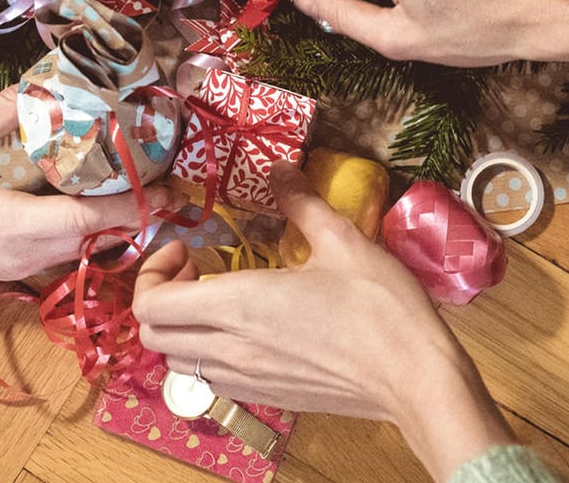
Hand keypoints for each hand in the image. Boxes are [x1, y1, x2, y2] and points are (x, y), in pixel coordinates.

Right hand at [0, 88, 173, 284]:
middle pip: (97, 240)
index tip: (165, 191)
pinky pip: (60, 256)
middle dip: (132, 215)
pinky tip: (85, 207)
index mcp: (18, 224)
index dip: (132, 206)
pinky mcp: (10, 272)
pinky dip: (82, 235)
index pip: (90, 220)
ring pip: (81, 251)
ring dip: (109, 227)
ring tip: (131, 193)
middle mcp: (27, 254)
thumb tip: (36, 85)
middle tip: (159, 184)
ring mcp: (20, 268)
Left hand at [134, 163, 512, 479]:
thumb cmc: (381, 308)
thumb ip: (301, 202)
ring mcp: (248, 379)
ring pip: (178, 364)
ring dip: (181, 331)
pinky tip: (244, 332)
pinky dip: (207, 357)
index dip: (153, 272)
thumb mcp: (343, 240)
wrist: (416, 378)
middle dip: (160, 300)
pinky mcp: (268, 398)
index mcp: (240, 306)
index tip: (189, 249)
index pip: (152, 306)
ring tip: (217, 301)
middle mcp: (232, 349)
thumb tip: (280, 169)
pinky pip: (212, 381)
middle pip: (154, 338)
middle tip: (196, 272)